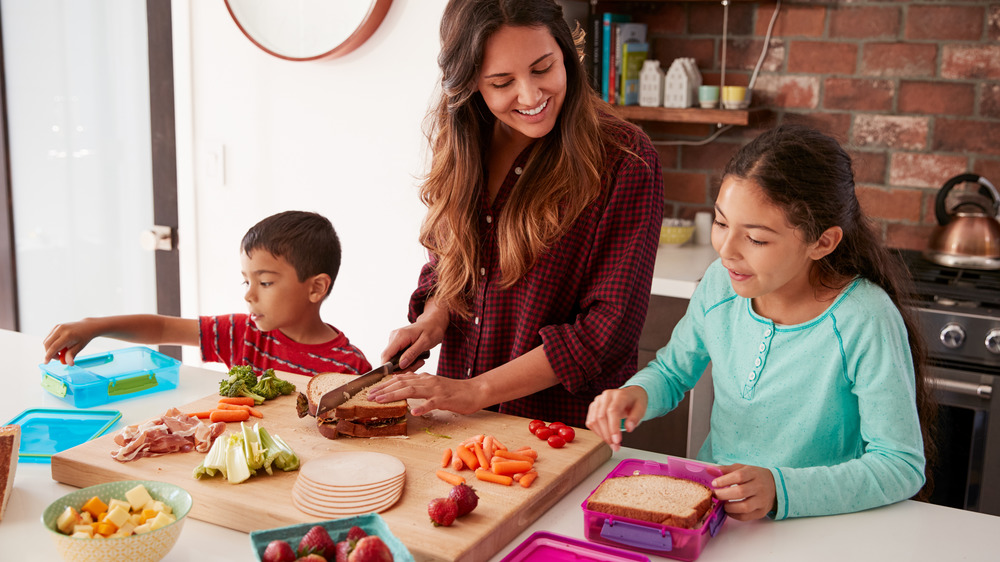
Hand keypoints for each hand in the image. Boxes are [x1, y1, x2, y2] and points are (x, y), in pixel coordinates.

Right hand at [42, 320, 97, 364]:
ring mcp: (57, 327)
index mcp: (67, 335)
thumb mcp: (79, 347)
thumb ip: (72, 355)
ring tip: (61, 351)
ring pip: (46, 341)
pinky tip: (60, 345)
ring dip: (50, 349)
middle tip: (59, 357)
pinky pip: (48, 338)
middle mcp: (61, 329)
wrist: (87, 326)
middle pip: (47, 344)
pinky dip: (51, 344)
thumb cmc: (84, 337)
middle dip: (49, 353)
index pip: (54, 347)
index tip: (46, 363)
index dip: (49, 356)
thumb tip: (69, 364)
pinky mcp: (55, 326)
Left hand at [366, 372, 482, 415]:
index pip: (400, 379)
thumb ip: (419, 385)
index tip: (371, 391)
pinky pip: (432, 403)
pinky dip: (423, 407)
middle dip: (384, 390)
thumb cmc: (454, 391)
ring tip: (381, 401)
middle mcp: (428, 381)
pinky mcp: (445, 399)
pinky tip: (414, 411)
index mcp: (424, 378)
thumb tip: (402, 385)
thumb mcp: (433, 386)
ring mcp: (436, 390)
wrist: (474, 391)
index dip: (385, 385)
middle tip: (369, 396)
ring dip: (395, 395)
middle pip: (402, 384)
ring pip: (412, 391)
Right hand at [380, 301, 448, 369]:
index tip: (400, 375)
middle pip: (389, 360)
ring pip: (394, 359)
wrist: (433, 322)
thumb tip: (401, 365)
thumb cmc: (432, 329)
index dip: (388, 368)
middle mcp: (394, 337)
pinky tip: (416, 358)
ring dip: (406, 364)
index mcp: (400, 336)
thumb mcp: (425, 342)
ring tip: (420, 361)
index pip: (386, 355)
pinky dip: (406, 360)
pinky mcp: (397, 343)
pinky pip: (397, 356)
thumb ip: (412, 353)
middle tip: (418, 365)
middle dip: (402, 368)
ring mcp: (394, 340)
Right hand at [585, 386, 647, 451]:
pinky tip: (605, 436)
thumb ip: (635, 418)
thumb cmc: (635, 402)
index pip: (612, 411)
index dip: (613, 427)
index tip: (617, 441)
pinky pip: (590, 422)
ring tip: (612, 443)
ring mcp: (598, 401)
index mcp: (619, 395)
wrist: (630, 395)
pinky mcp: (593, 406)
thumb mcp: (641, 408)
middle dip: (607, 435)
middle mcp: (606, 396)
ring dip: (601, 435)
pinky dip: (597, 432)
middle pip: (601, 417)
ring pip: (593, 420)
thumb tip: (629, 428)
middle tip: (615, 446)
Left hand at [711, 464, 776, 520]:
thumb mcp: (742, 468)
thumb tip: (709, 470)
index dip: (725, 480)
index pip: (739, 476)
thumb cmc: (754, 476)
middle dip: (724, 495)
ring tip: (721, 504)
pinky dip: (734, 515)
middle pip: (740, 492)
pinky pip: (746, 517)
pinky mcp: (761, 512)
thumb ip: (725, 469)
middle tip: (714, 495)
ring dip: (729, 507)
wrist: (775, 486)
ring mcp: (761, 501)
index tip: (714, 483)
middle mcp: (759, 487)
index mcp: (754, 473)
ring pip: (744, 507)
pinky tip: (729, 510)